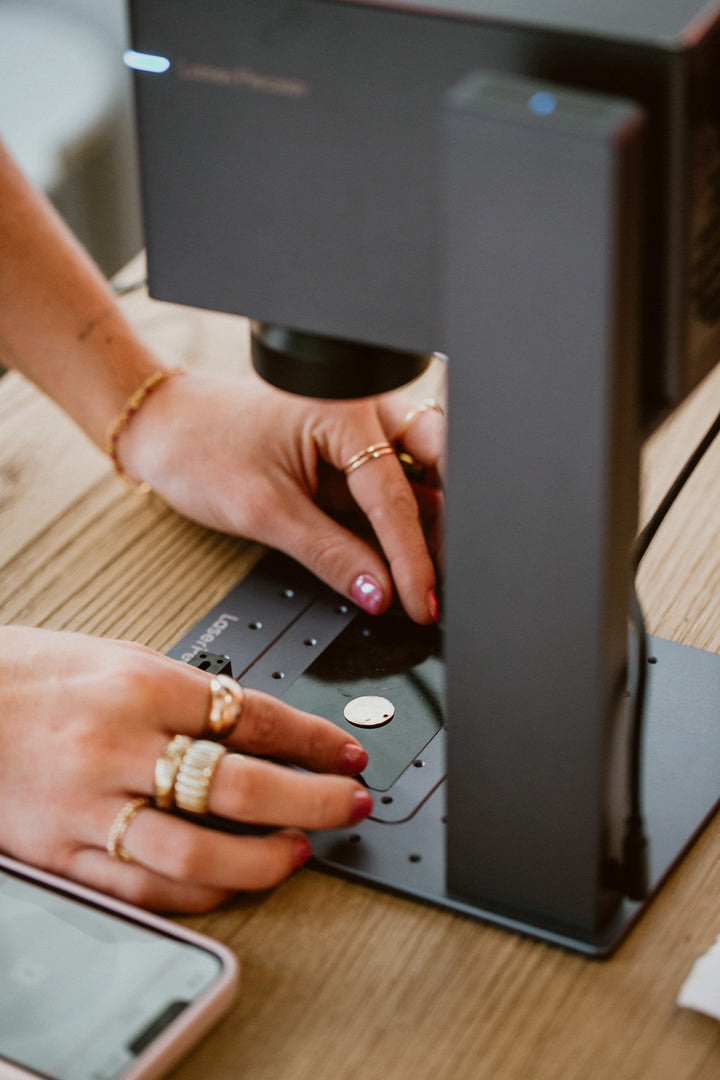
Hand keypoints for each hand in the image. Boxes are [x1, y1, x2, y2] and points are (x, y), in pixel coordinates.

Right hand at [0, 626, 370, 911]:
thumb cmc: (37, 674)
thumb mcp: (123, 658)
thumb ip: (191, 694)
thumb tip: (262, 727)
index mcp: (143, 687)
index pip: (255, 718)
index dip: (316, 741)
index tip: (348, 754)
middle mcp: (120, 747)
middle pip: (242, 786)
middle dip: (314, 800)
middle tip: (351, 805)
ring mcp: (91, 807)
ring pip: (197, 852)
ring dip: (264, 860)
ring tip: (300, 852)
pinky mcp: (64, 853)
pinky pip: (144, 886)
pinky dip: (200, 893)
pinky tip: (233, 884)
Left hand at [118, 371, 444, 623]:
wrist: (162, 429)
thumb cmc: (200, 448)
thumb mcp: (266, 513)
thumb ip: (331, 555)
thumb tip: (379, 594)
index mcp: (343, 409)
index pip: (394, 493)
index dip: (413, 556)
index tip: (422, 601)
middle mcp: (362, 407)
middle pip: (436, 460)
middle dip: (447, 519)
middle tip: (441, 576)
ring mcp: (358, 424)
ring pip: (421, 468)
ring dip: (428, 517)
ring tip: (423, 570)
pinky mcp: (348, 446)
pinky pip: (391, 478)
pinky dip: (400, 514)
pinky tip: (400, 550)